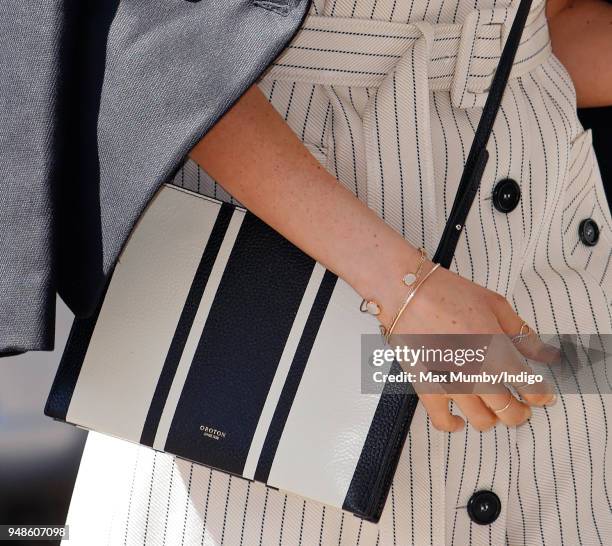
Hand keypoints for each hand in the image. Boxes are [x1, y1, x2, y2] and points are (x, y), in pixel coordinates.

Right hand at [388, 262, 558, 431]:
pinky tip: (459, 419)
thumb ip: (522, 333)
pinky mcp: (426, 388)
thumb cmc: (447, 293)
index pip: (532, 389)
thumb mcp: (495, 305)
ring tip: (492, 408)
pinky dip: (454, 425)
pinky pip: (443, 421)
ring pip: (482, 421)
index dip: (541, 394)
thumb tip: (545, 352)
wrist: (407, 292)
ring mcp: (451, 385)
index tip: (542, 392)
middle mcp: (477, 375)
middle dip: (521, 411)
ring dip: (493, 418)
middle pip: (510, 412)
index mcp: (498, 354)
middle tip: (521, 403)